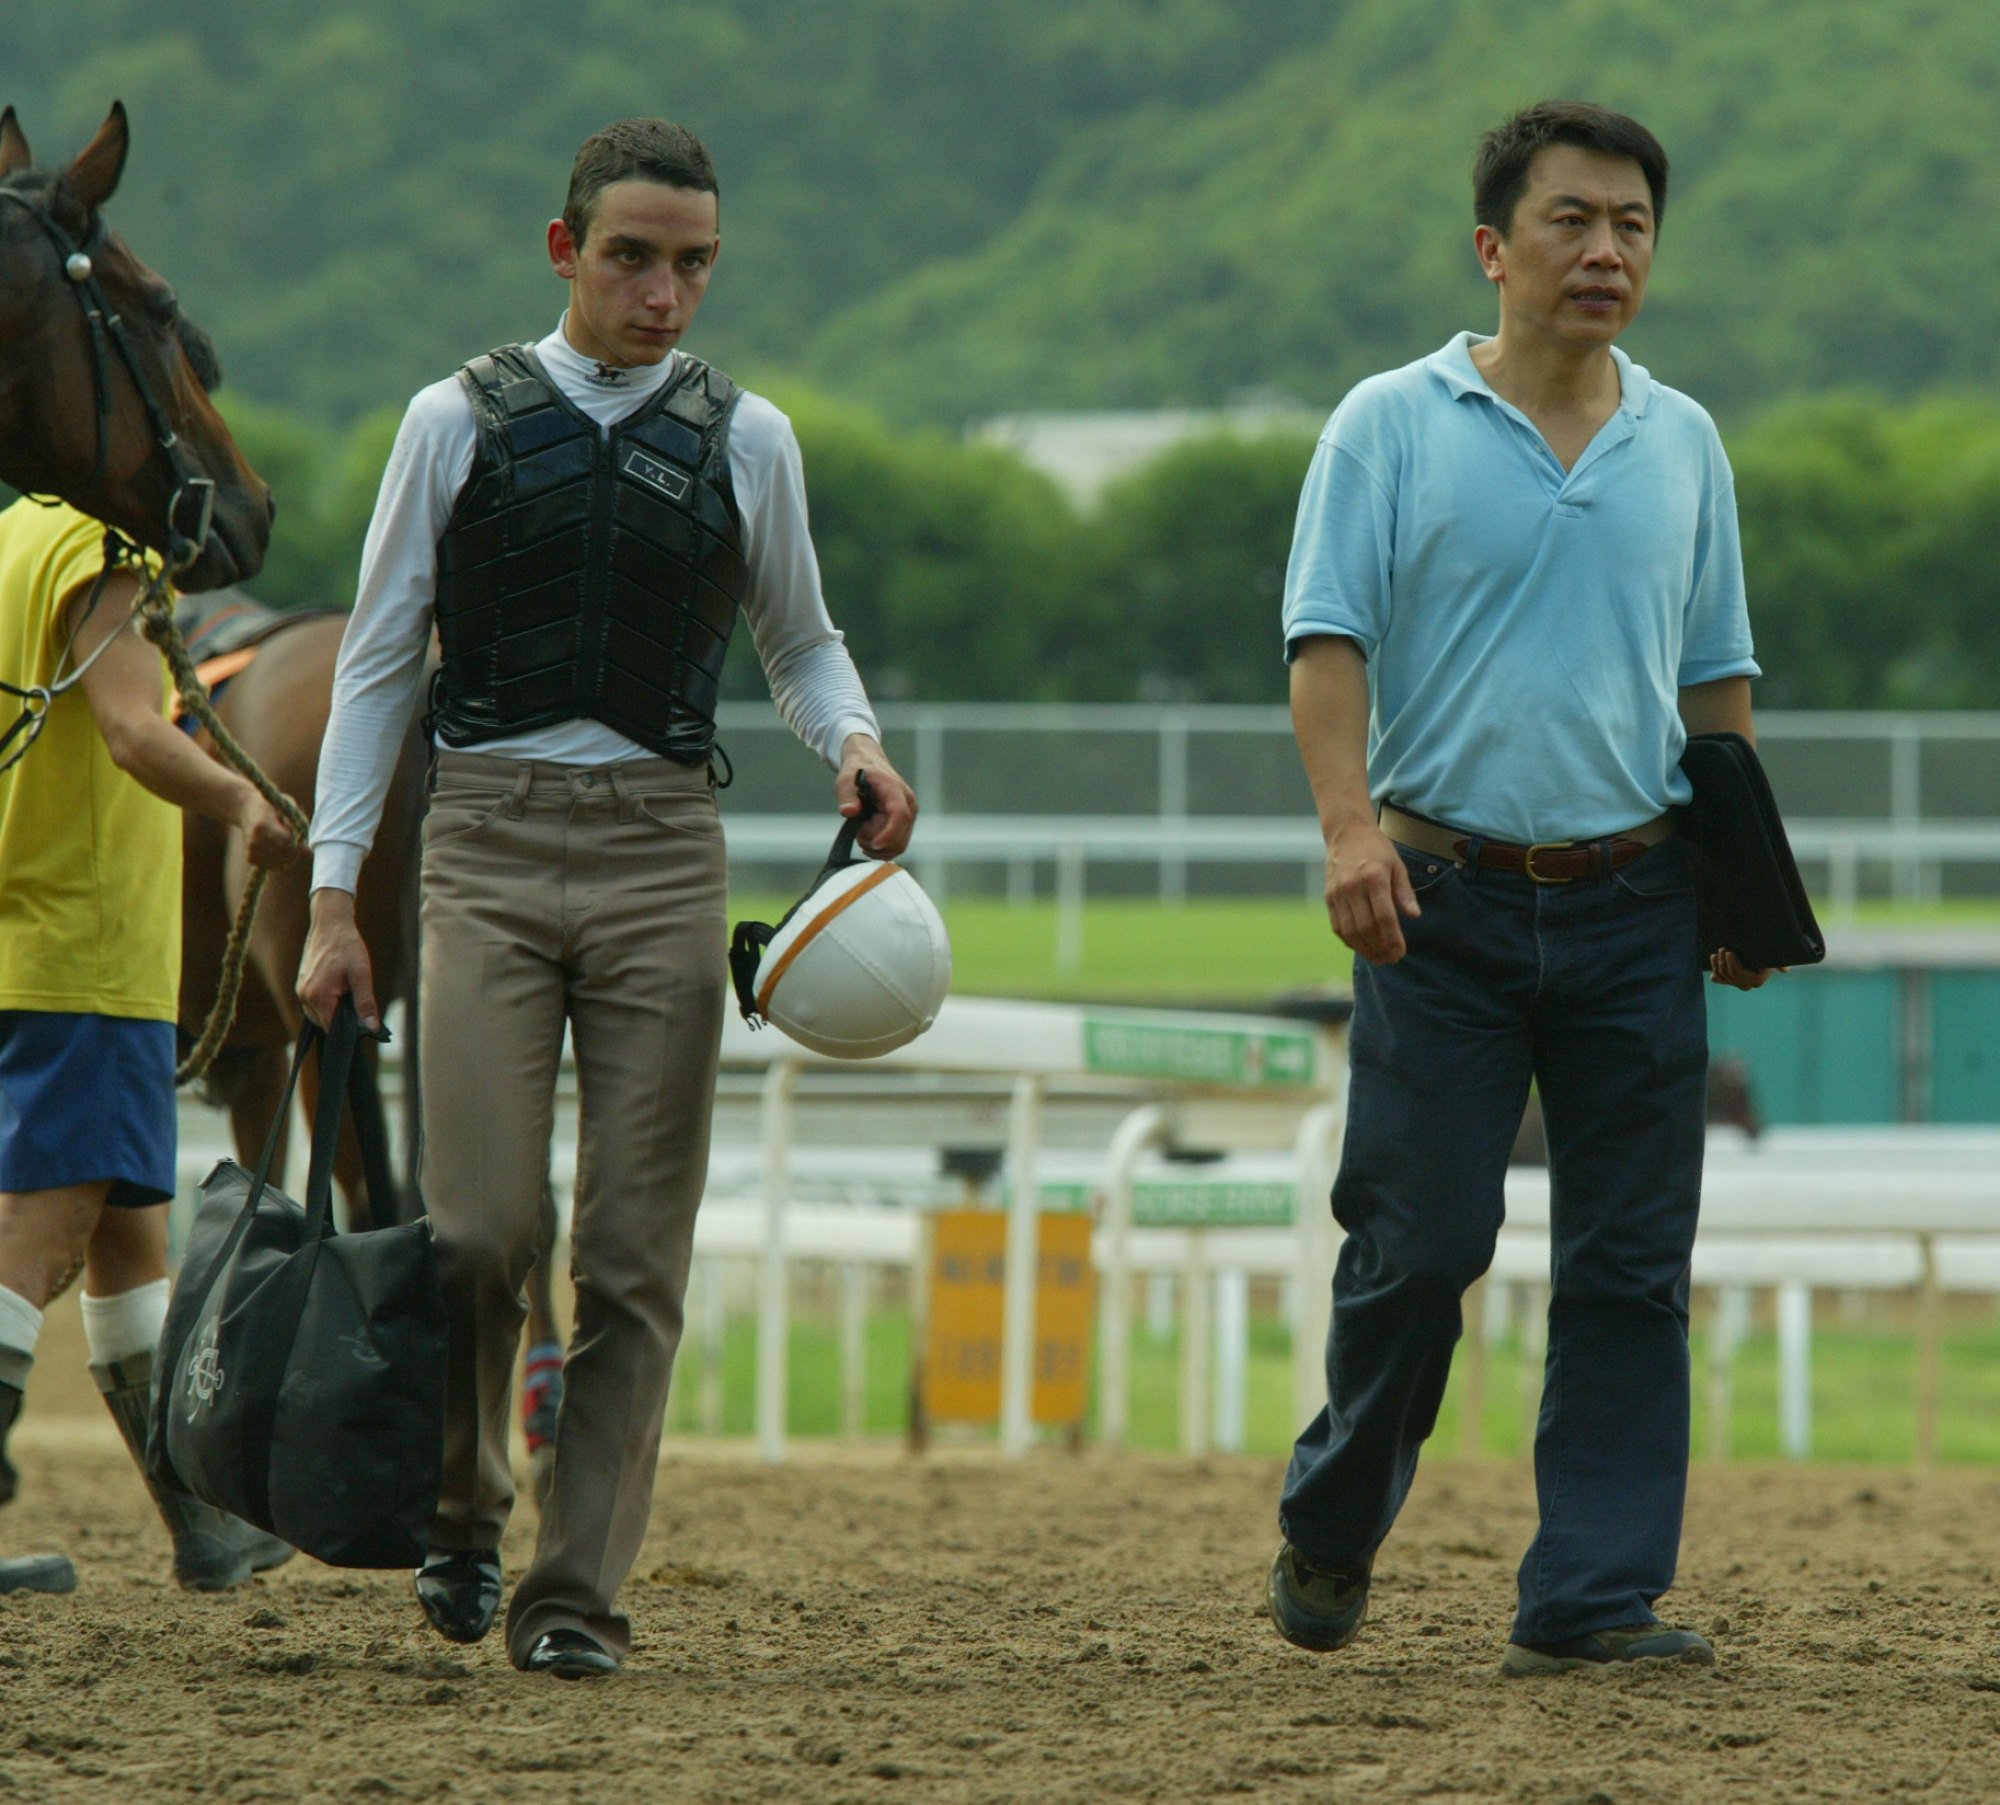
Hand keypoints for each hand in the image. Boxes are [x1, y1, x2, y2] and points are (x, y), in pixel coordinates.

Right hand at [235, 789, 301, 870]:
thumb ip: (298, 826)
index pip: (288, 840)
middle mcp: (255, 839)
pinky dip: (279, 861)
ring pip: (280, 863)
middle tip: (294, 841)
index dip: (298, 841)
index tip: (299, 836)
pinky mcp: (250, 858)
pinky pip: (272, 866)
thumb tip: (308, 851)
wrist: (246, 808)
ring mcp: (251, 850)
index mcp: (263, 825)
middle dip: (295, 850)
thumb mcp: (286, 806)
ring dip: (288, 856)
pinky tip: (277, 850)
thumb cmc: (272, 806)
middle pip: (285, 853)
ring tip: (284, 843)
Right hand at [297, 890, 380, 1031]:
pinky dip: (327, 1003)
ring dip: (334, 1012)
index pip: (331, 1029)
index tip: (362, 1029)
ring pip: (319, 1014)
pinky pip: (314, 1003)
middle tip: (360, 1010)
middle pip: (324, 1023)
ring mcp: (301, 990)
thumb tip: (372, 1027)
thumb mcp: (362, 974)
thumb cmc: (347, 947)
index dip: (347, 1032)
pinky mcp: (301, 984)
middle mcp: (305, 996)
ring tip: (350, 998)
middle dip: (341, 1022)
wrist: (330, 924)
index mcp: (319, 996)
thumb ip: (365, 1003)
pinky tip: (340, 993)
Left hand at [835, 734, 916, 858]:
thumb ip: (847, 796)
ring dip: (878, 847)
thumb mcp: (845, 780)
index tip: (874, 844)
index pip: (899, 815)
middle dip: (875, 841)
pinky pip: (898, 844)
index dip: (889, 833)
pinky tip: (869, 839)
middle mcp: (908, 804)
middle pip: (898, 836)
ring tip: (861, 834)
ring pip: (899, 844)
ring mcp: (909, 815)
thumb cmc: (858, 771)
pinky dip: (882, 848)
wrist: (868, 763)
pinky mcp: (906, 824)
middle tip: (857, 832)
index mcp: (895, 790)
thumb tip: (849, 811)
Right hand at [1325, 819, 1420, 964]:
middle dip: (1379, 948)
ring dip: (1364, 949)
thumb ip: (1404, 892)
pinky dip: (1350, 940)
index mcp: (1374, 877)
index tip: (1400, 953)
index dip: (1393, 939)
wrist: (1346, 833)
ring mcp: (1338, 893)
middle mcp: (1353, 886)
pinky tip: (1361, 947)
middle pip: (1366, 927)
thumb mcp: (1397, 865)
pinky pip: (1338, 926)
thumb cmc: (1376, 849)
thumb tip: (1414, 916)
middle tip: (1390, 959)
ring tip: (1377, 958)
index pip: (1384, 917)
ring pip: (1350, 930)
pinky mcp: (1328, 897)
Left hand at [1709, 948, 1781, 990]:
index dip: (1733, 965)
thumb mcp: (1773, 955)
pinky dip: (1714, 968)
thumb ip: (1779, 963)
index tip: (1730, 953)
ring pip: (1722, 976)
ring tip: (1720, 951)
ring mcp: (1734, 983)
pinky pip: (1717, 978)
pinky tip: (1714, 958)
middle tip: (1723, 948)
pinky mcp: (1726, 979)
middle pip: (1730, 976)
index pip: (1741, 975)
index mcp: (1756, 980)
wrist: (1755, 947)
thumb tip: (1785, 971)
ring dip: (1718, 963)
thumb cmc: (1767, 950)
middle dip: (1724, 961)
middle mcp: (1746, 985)